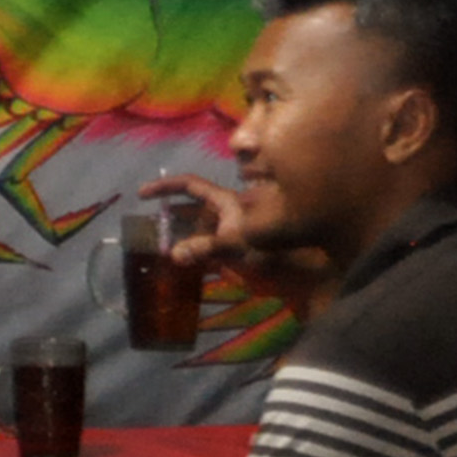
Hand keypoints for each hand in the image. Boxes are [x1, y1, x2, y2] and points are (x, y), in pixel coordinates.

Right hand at [135, 172, 335, 317]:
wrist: (314, 271)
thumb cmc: (279, 250)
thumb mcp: (239, 246)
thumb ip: (205, 249)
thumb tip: (172, 253)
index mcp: (228, 203)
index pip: (191, 185)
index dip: (166, 187)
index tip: (142, 194)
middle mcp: (230, 214)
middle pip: (192, 209)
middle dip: (169, 218)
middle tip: (149, 232)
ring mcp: (235, 233)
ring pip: (200, 229)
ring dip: (181, 238)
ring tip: (162, 251)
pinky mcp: (241, 252)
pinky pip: (210, 249)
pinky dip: (195, 255)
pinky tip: (186, 268)